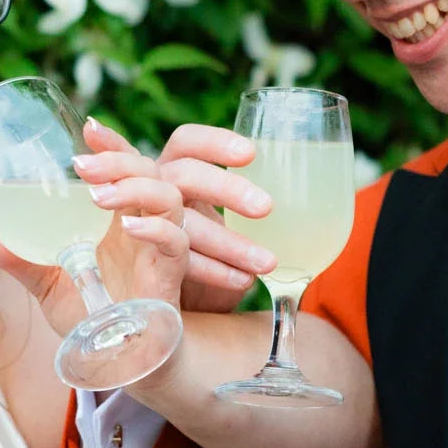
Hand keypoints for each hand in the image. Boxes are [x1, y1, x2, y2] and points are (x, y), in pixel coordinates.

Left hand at [0, 118, 191, 338]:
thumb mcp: (45, 281)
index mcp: (116, 216)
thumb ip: (18, 257)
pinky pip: (176, 239)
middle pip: (147, 169)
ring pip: (167, 196)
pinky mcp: (172, 272)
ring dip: (135, 187)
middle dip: (118, 159)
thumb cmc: (89, 313)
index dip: (111, 143)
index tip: (87, 129)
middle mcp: (142, 222)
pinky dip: (155, 228)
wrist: (116, 359)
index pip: (123, 164)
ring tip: (97, 197)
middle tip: (82, 167)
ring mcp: (160, 245)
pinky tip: (128, 227)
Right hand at [150, 123, 279, 313]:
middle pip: (183, 174)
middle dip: (225, 188)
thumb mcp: (219, 221)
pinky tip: (243, 280)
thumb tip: (308, 186)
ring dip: (226, 240)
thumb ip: (244, 200)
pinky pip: (173, 260)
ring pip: (179, 221)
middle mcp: (151, 191)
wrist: (161, 305)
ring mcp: (139, 223)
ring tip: (267, 262)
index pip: (187, 142)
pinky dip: (211, 268)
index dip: (214, 143)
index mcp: (171, 171)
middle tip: (266, 207)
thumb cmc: (201, 252)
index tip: (251, 154)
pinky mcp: (140, 260)